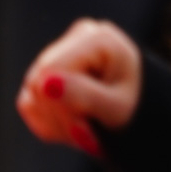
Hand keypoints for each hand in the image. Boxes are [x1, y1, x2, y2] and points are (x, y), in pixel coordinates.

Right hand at [17, 19, 142, 155]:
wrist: (141, 114)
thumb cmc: (136, 109)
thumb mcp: (118, 109)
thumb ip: (84, 96)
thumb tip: (45, 84)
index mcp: (97, 38)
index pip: (51, 70)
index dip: (62, 106)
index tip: (88, 131)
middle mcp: (76, 37)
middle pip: (38, 82)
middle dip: (62, 117)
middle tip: (90, 134)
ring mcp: (59, 53)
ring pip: (31, 96)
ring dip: (57, 124)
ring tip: (86, 129)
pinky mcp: (47, 73)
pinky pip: (29, 104)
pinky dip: (49, 123)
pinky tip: (74, 124)